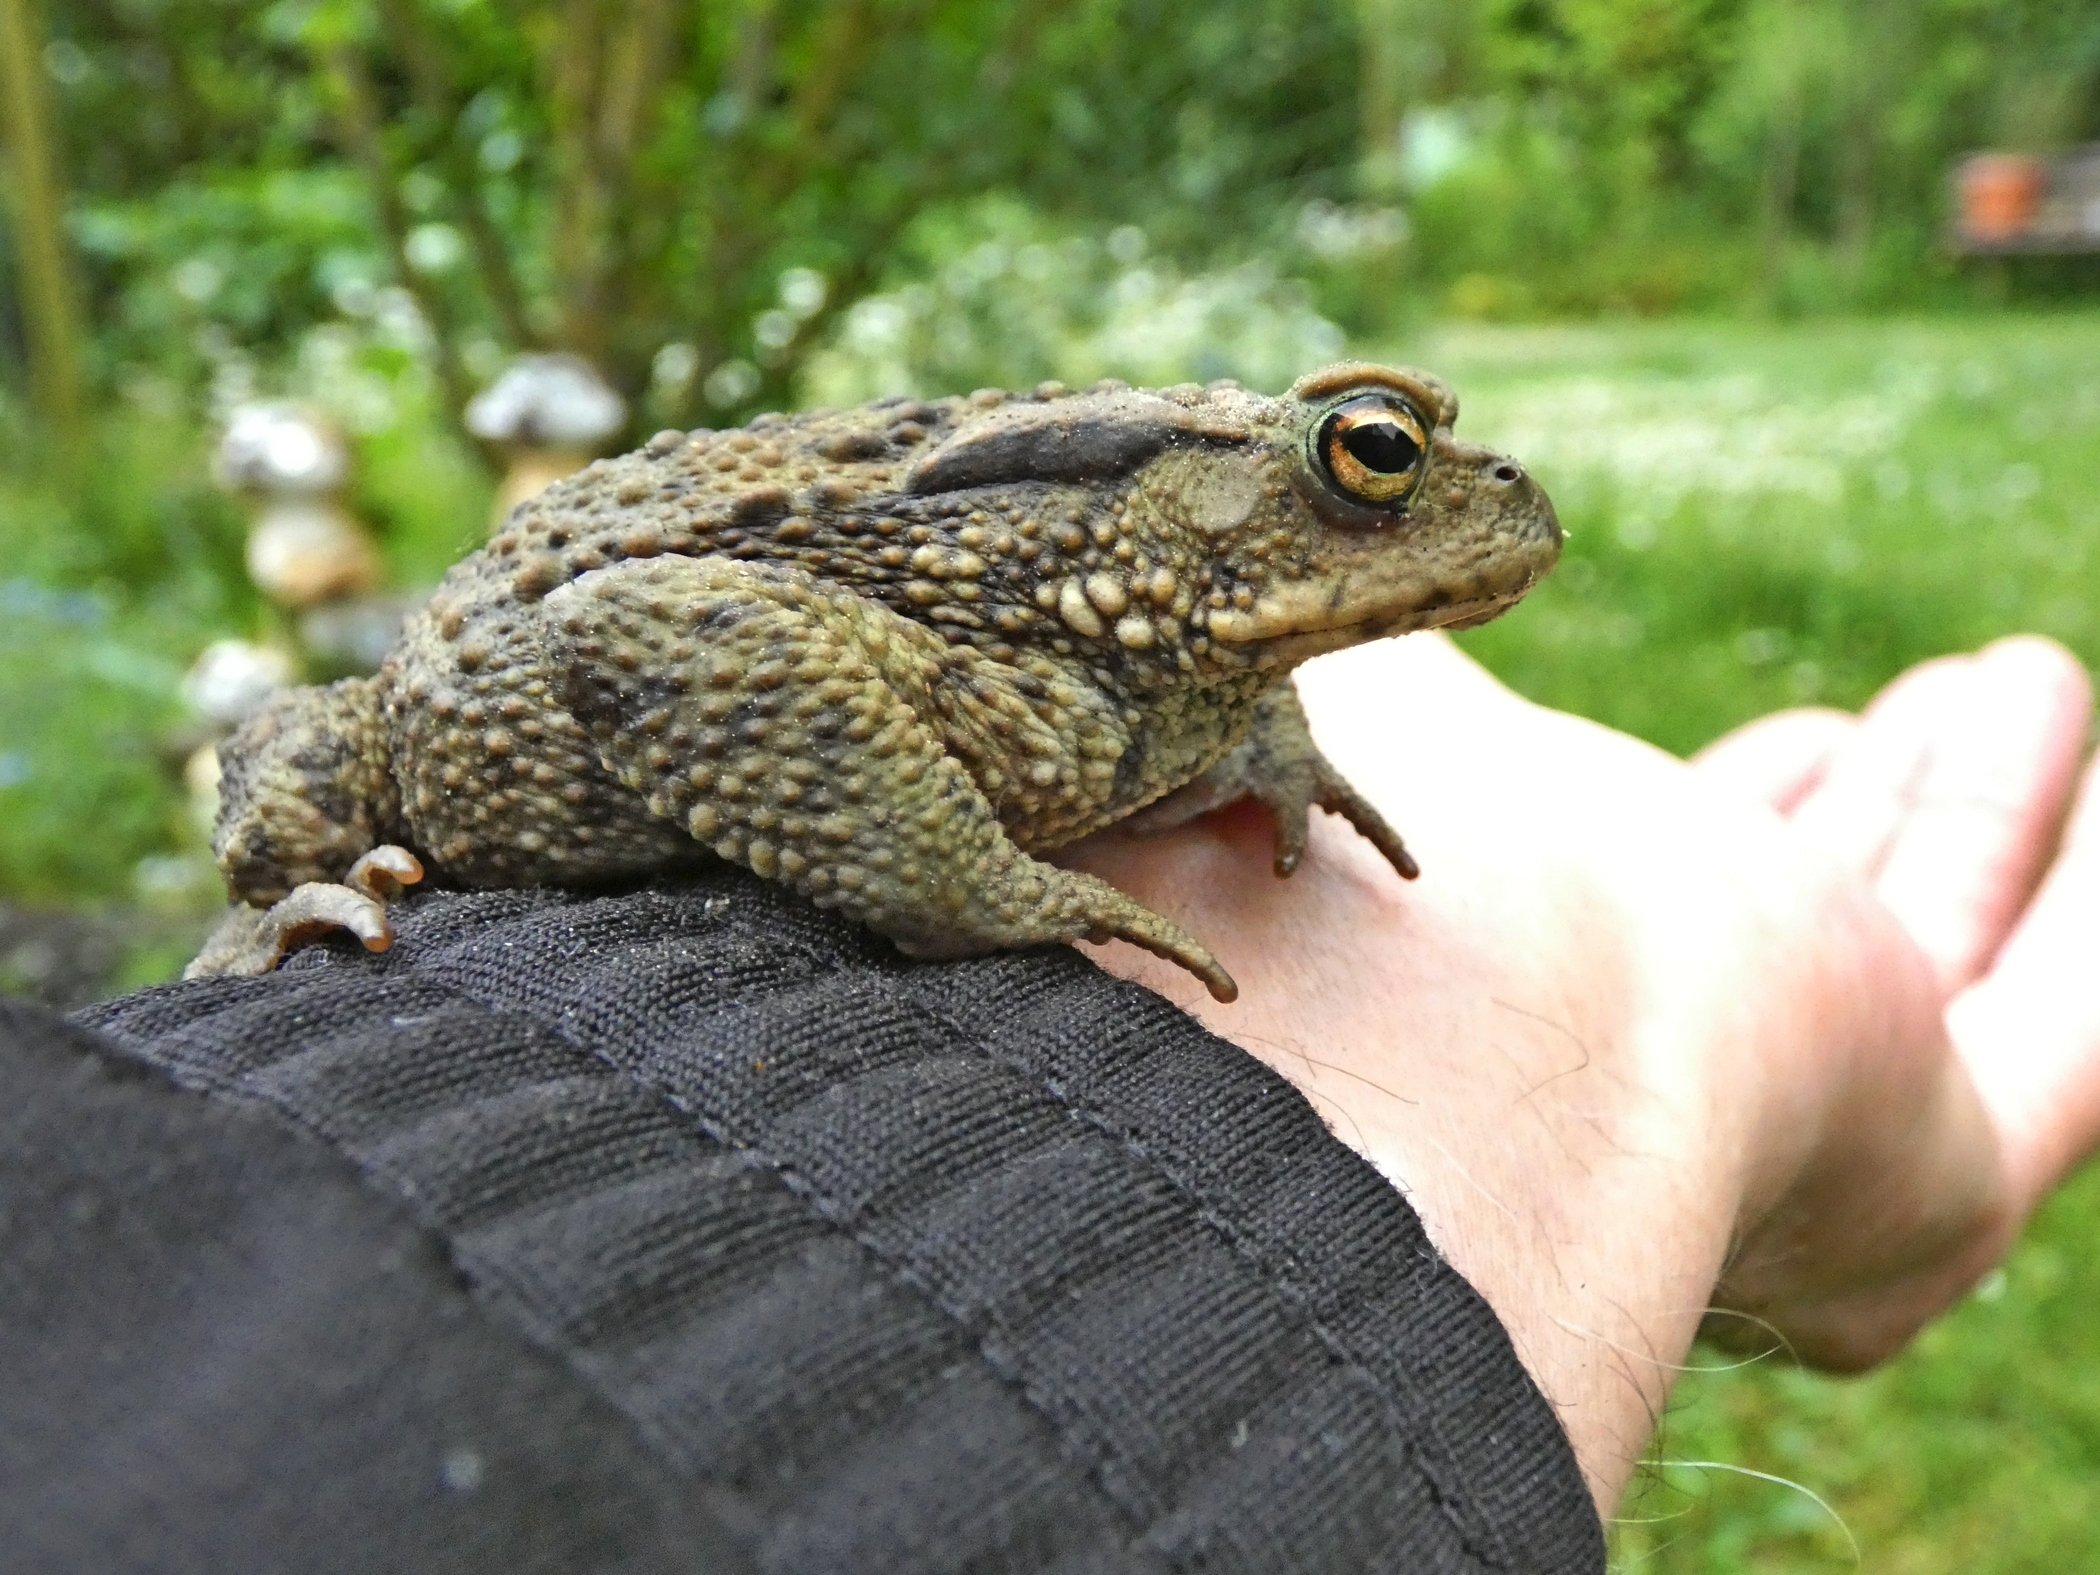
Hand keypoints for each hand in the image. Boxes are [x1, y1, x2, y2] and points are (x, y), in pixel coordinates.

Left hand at [1068, 633, 2098, 1513]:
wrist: (1420, 1043)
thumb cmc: (1339, 872)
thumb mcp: (1357, 699)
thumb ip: (1385, 634)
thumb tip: (1359, 518)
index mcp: (1518, 1002)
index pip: (1659, 911)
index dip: (1745, 819)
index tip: (1802, 741)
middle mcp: (1646, 1084)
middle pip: (1809, 935)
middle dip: (1875, 810)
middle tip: (1941, 701)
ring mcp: (1788, 1143)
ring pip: (1934, 965)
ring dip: (1986, 819)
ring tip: (2019, 683)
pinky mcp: (1921, 1171)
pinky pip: (2059, 1055)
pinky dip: (2088, 931)